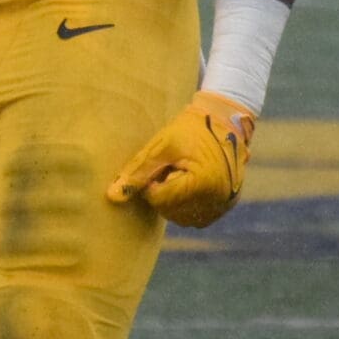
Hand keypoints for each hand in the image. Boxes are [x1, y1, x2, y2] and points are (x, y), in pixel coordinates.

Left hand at [107, 91, 255, 228]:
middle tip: (169, 168)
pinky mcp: (225, 206)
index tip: (157, 166)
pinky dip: (186, 203)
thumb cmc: (191, 129)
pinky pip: (195, 217)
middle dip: (162, 191)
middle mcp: (216, 200)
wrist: (226, 121)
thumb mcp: (162, 145)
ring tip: (180, 173)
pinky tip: (189, 182)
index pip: (159, 199)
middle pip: (169, 211)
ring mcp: (223, 206)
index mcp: (202, 183)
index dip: (151, 183)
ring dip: (173, 199)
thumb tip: (112, 196)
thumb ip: (137, 171)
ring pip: (180, 217)